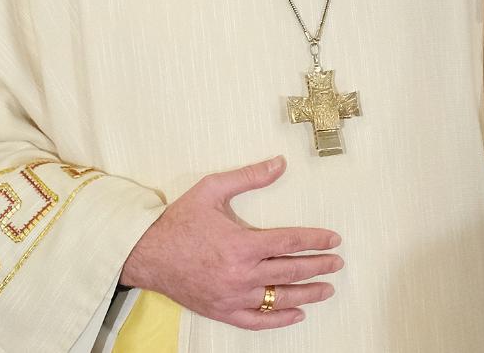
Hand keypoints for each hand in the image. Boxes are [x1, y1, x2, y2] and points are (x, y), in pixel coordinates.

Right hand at [120, 157, 341, 329]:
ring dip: (308, 294)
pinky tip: (297, 314)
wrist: (146, 253)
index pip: (291, 241)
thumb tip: (281, 162)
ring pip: (279, 298)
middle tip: (337, 263)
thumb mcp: (212, 189)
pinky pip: (257, 320)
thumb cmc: (179, 221)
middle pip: (291, 271)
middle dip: (319, 266)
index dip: (316, 240)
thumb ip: (249, 176)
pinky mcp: (222, 311)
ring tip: (327, 289)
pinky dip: (279, 319)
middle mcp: (241, 273)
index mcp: (242, 243)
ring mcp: (232, 295)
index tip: (334, 240)